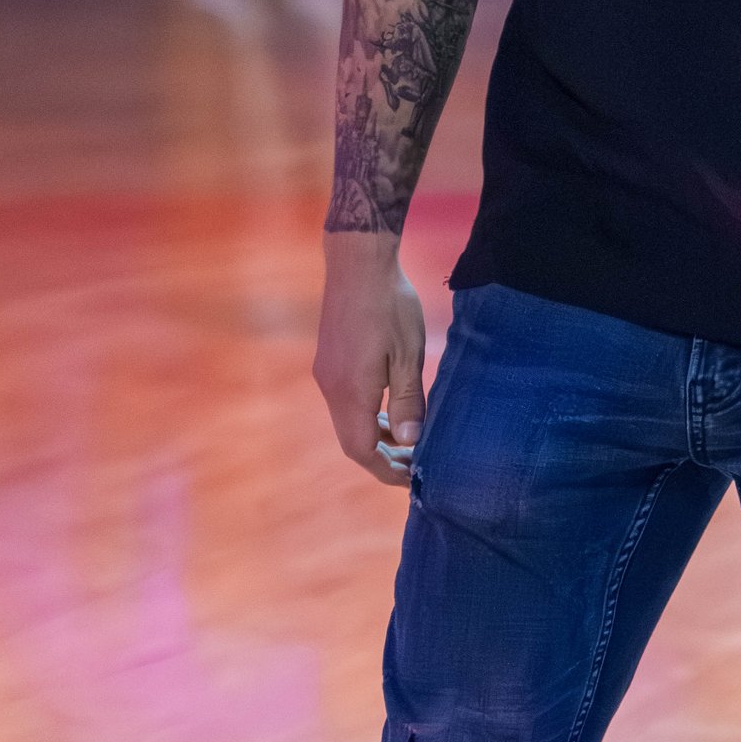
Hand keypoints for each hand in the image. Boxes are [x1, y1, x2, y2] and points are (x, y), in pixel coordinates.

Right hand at [313, 239, 427, 483]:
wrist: (358, 262)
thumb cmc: (390, 305)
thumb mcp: (409, 355)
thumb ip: (408, 401)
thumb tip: (410, 441)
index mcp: (351, 392)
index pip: (363, 450)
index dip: (386, 469)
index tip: (411, 479)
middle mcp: (332, 388)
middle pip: (352, 441)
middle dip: (382, 458)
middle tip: (413, 464)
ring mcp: (327, 374)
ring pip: (348, 422)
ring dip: (375, 436)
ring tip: (407, 439)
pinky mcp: (329, 361)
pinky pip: (345, 402)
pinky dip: (367, 415)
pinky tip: (389, 408)